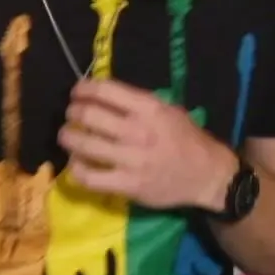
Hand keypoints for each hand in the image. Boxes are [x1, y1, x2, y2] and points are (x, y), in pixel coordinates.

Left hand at [59, 80, 235, 210]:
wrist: (207, 175)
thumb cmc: (187, 139)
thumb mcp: (169, 111)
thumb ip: (138, 104)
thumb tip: (102, 95)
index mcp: (150, 109)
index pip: (105, 91)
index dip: (83, 89)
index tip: (77, 93)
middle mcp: (138, 132)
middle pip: (88, 115)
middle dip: (73, 113)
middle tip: (72, 115)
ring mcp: (131, 160)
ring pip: (82, 144)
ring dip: (68, 137)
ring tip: (67, 136)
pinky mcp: (127, 185)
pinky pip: (89, 176)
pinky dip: (76, 168)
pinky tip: (78, 163)